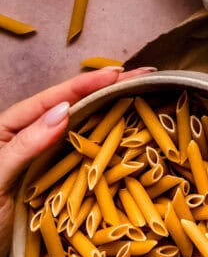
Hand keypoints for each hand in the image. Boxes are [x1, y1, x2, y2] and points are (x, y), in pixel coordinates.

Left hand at [0, 66, 152, 256]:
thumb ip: (26, 144)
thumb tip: (64, 110)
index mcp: (11, 127)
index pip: (55, 98)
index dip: (87, 83)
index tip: (119, 72)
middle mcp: (32, 139)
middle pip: (74, 108)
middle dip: (108, 90)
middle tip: (145, 76)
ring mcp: (46, 161)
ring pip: (83, 131)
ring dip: (113, 114)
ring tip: (144, 98)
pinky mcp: (57, 185)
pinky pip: (86, 161)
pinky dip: (108, 148)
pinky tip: (130, 139)